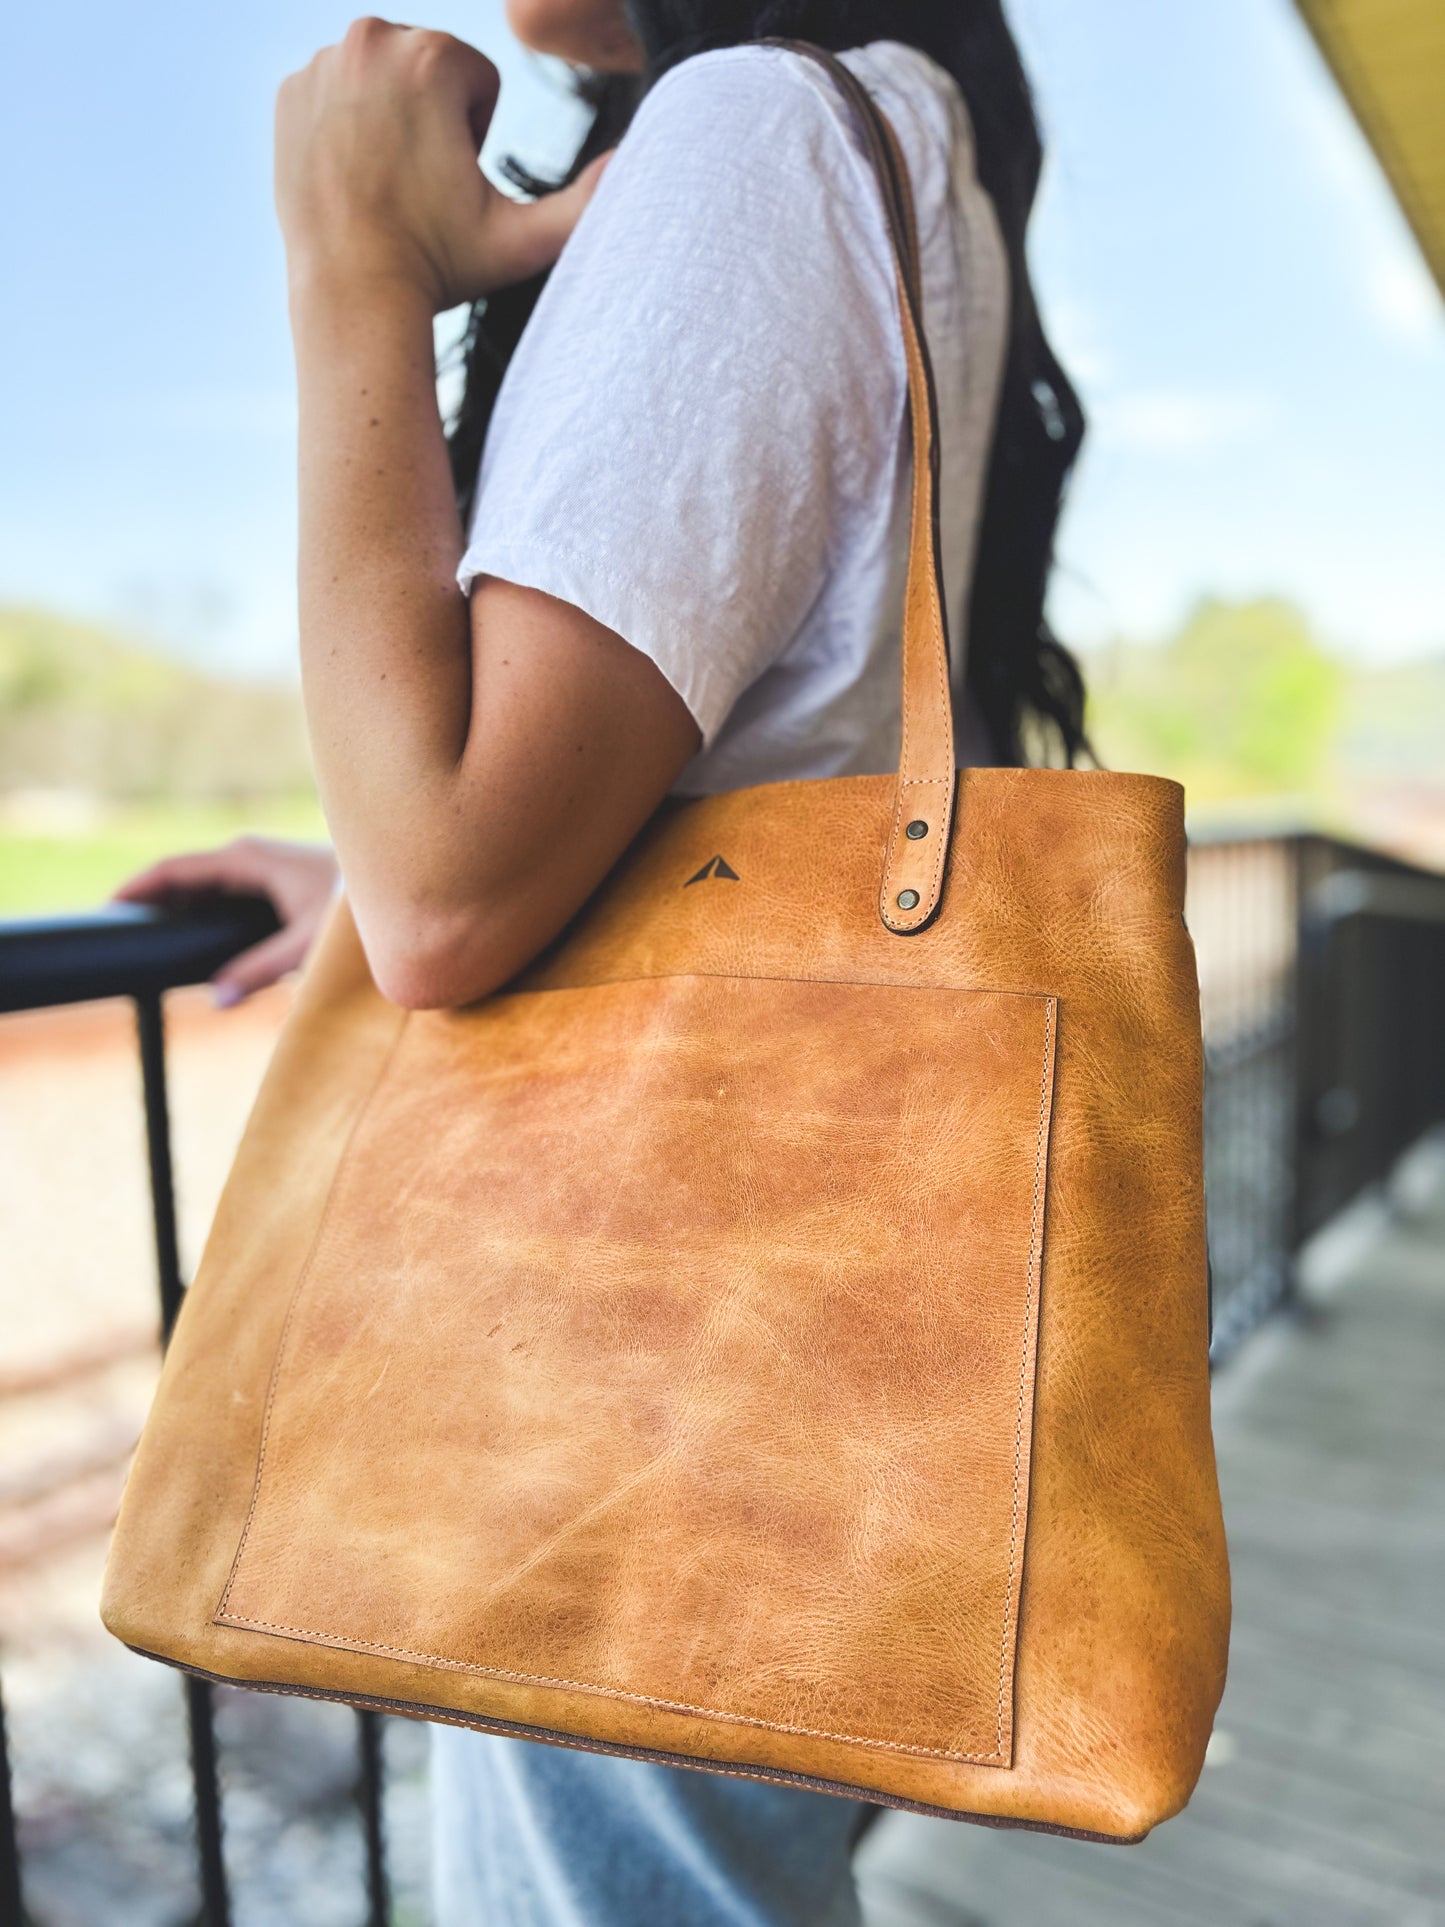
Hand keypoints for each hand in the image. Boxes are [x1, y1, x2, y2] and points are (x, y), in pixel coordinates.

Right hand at [113, 837, 340, 1006]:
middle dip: (149, 903)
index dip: (136, 889)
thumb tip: (217, 998)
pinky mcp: (274, 882)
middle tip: (115, 937)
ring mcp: (261, 867)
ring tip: (144, 941)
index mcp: (247, 859)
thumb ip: (262, 969)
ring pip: (201, 886)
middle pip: (181, 878)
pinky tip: (190, 940)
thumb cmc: (359, 909)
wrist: (405, 883)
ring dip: (174, 909)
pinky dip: (200, 913)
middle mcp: (249, 857)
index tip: (104, 912)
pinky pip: (222, 895)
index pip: (173, 869)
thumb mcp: (309, 942)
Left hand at [275, 17, 610, 310]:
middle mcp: (370, 41)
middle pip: (429, 69)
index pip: (477, 78)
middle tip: (421, 187)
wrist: (353, 295)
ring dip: (394, 121)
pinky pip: (338, 94)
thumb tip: (634, 165)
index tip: (453, 181)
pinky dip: (349, 129)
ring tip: (388, 183)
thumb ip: (587, 202)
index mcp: (432, 58)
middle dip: (435, 120)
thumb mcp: (526, 237)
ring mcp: (322, 65)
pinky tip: (355, 177)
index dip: (477, 136)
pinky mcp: (289, 91)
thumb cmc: (443, 269)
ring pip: (383, 80)